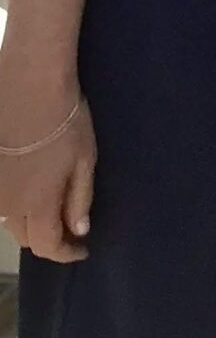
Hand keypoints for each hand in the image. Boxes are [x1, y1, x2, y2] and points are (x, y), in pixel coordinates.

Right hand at [0, 65, 93, 264]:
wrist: (29, 85)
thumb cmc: (66, 121)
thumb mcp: (85, 159)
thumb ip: (79, 198)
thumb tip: (79, 230)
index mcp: (37, 203)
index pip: (47, 246)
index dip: (66, 253)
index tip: (82, 249)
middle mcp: (6, 204)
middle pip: (25, 238)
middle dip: (48, 237)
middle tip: (71, 227)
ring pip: (8, 221)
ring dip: (29, 220)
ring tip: (50, 207)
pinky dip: (14, 203)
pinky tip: (28, 187)